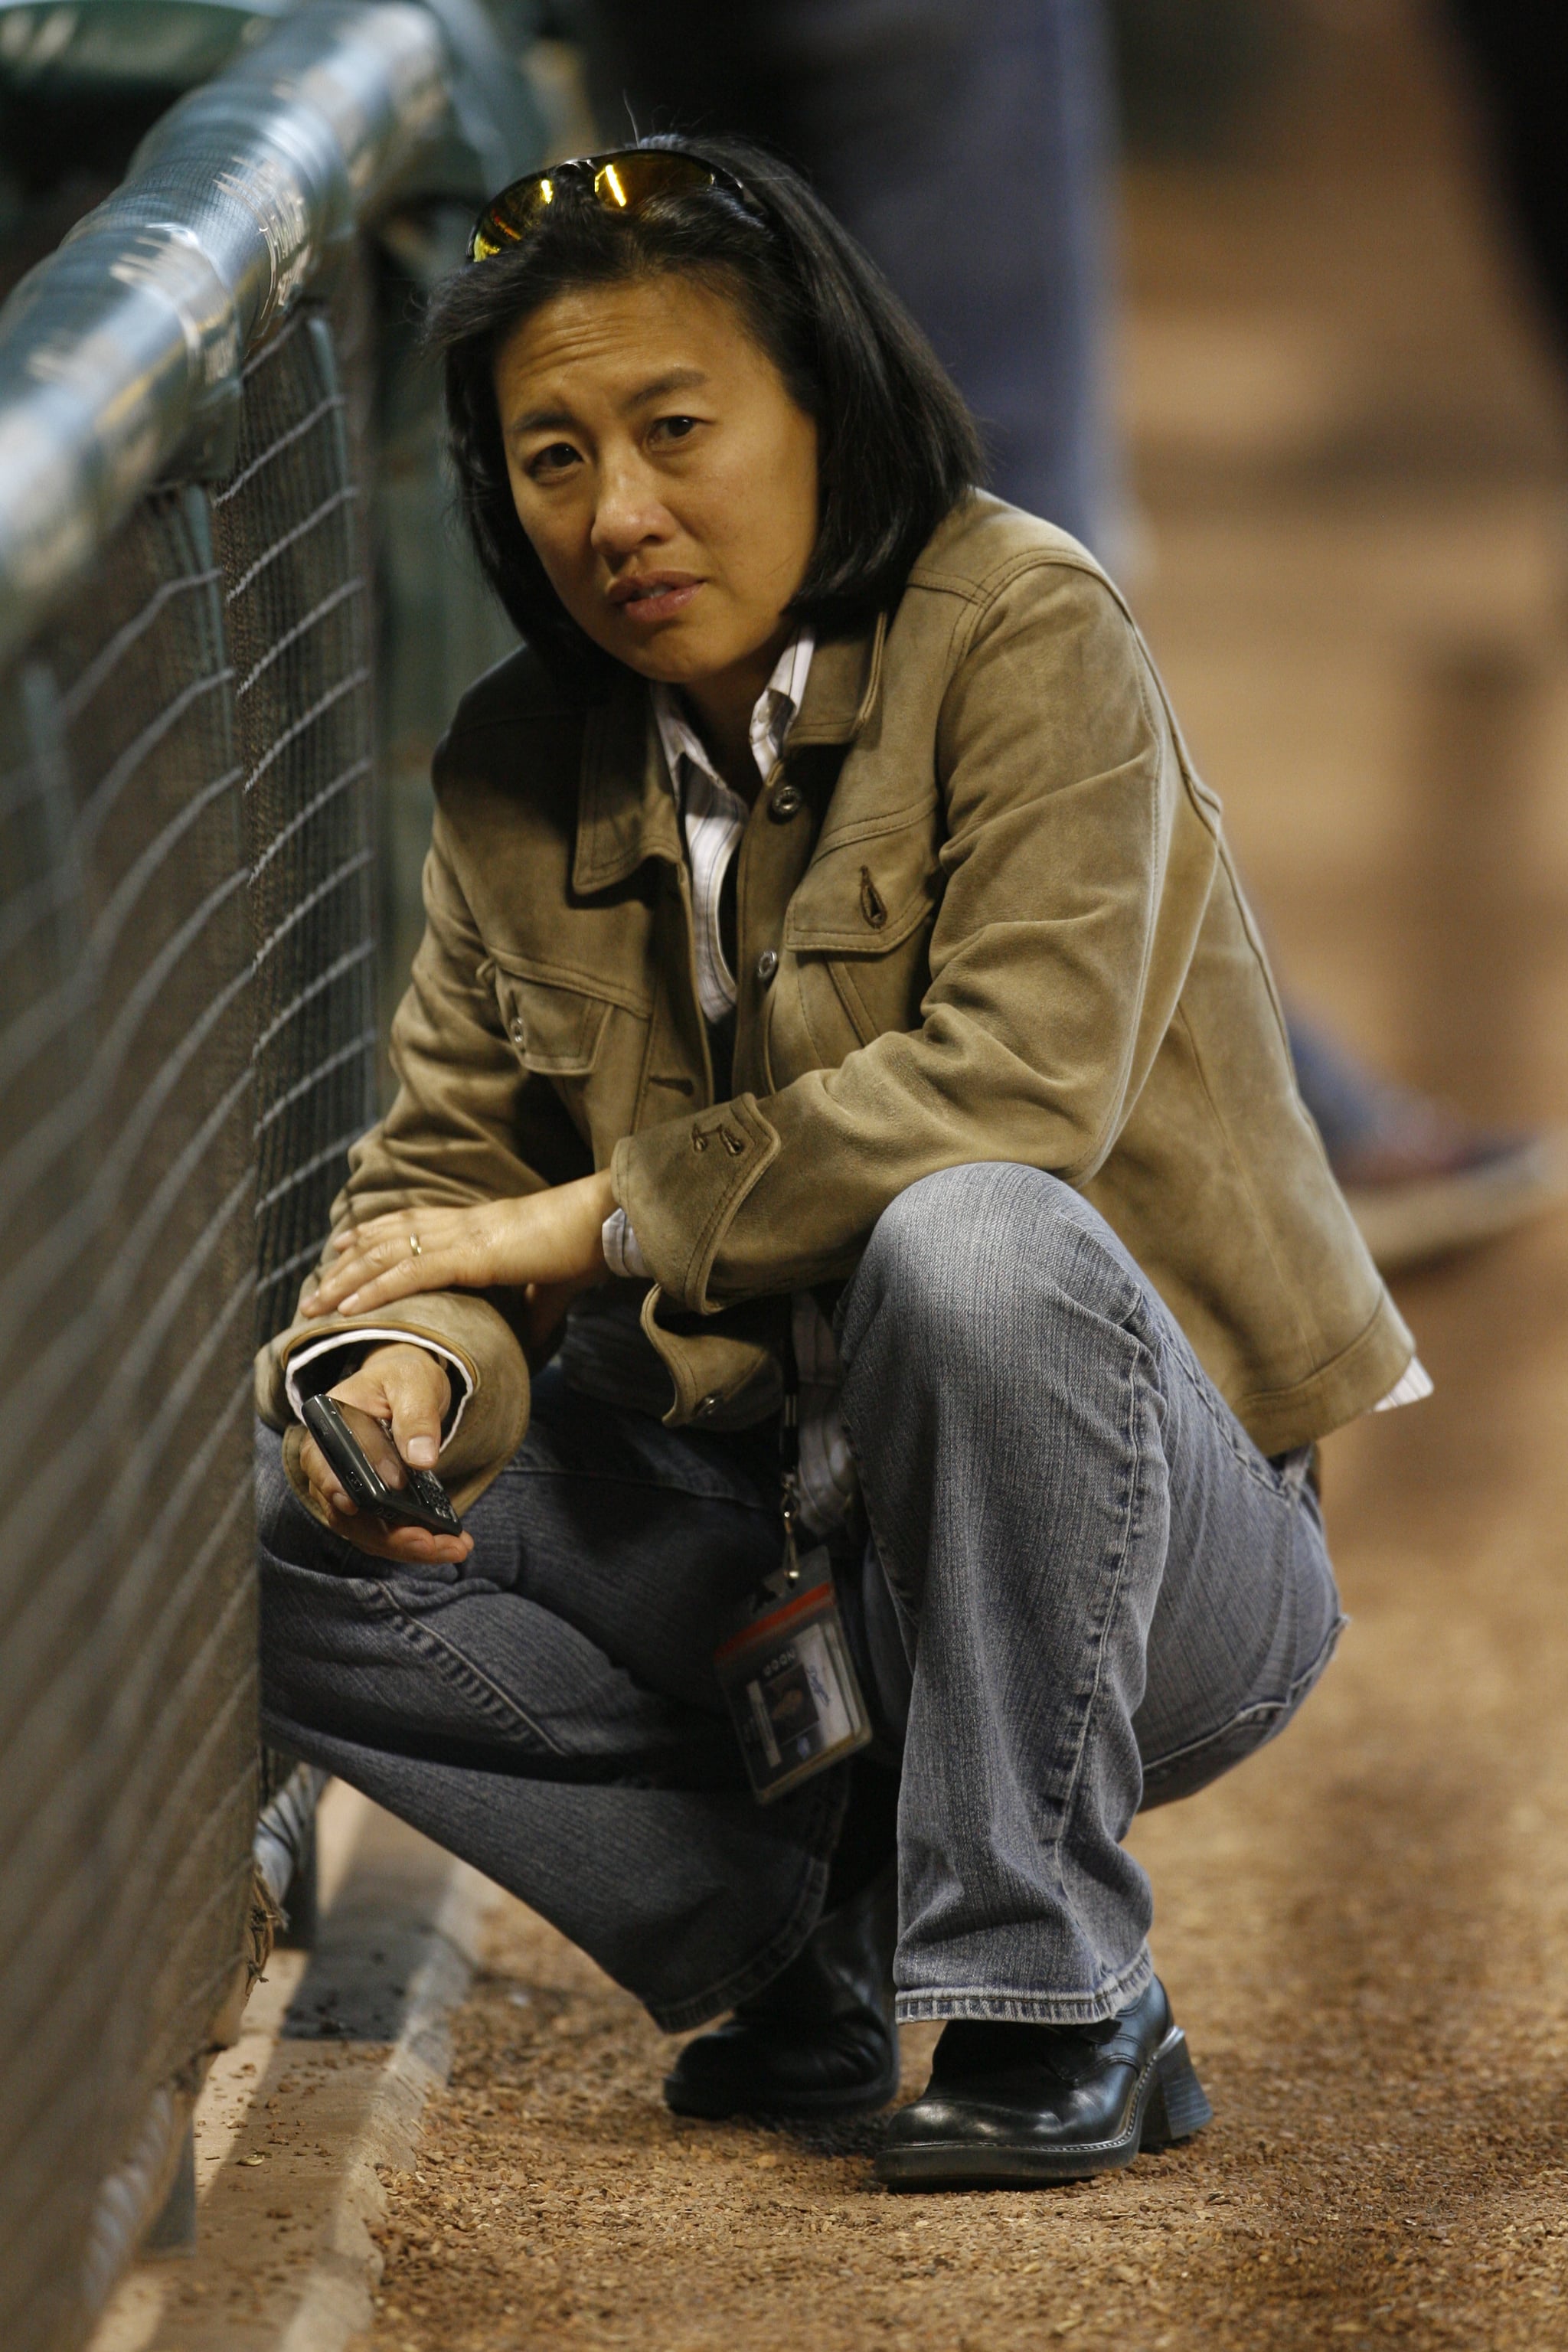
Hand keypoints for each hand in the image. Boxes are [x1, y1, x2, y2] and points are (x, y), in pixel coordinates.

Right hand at [297, 1343, 473, 1567]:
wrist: (407, 1387)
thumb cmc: (403, 1379)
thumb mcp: (413, 1384)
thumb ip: (416, 1417)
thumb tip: (421, 1460)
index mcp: (327, 1429)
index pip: (327, 1466)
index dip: (348, 1487)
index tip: (381, 1495)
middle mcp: (329, 1466)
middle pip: (346, 1513)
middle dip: (390, 1535)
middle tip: (432, 1543)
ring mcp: (347, 1490)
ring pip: (365, 1531)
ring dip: (407, 1547)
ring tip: (453, 1549)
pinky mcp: (370, 1506)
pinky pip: (384, 1532)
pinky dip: (413, 1543)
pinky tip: (449, 1545)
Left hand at [301, 1172, 617, 1339]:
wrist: (604, 1222)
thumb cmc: (583, 1247)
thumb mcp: (551, 1285)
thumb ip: (536, 1309)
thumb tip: (536, 1338)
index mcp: (476, 1226)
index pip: (412, 1223)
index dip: (373, 1233)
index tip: (343, 1246)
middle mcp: (460, 1225)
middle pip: (387, 1239)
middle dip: (346, 1264)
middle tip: (315, 1288)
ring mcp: (461, 1238)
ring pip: (387, 1255)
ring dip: (347, 1280)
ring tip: (316, 1303)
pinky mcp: (471, 1255)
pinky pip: (411, 1273)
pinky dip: (376, 1288)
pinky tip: (350, 1304)